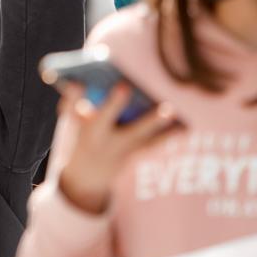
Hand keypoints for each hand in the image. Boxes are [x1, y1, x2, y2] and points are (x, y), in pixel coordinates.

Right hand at [56, 83, 177, 213]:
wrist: (85, 178)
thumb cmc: (81, 136)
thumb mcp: (75, 121)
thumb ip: (82, 101)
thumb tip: (96, 78)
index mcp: (77, 124)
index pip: (71, 107)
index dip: (73, 95)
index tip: (77, 82)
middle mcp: (96, 137)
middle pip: (104, 118)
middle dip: (113, 103)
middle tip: (124, 86)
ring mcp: (116, 149)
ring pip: (135, 134)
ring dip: (152, 122)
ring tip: (167, 110)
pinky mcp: (132, 156)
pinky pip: (152, 145)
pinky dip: (168, 136)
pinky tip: (184, 127)